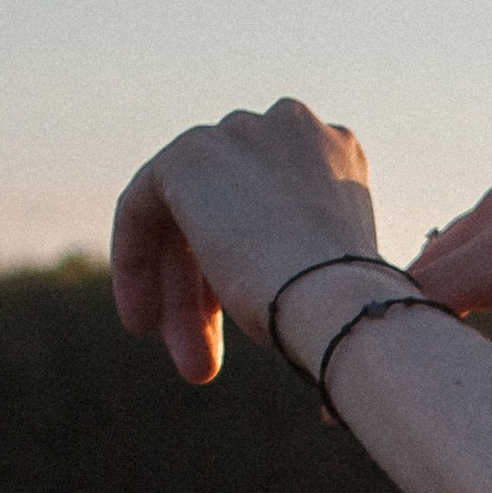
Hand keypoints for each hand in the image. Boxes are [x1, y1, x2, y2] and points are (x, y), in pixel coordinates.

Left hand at [111, 99, 380, 385]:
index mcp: (335, 150)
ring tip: (191, 365)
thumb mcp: (334, 275)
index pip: (272, 203)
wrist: (346, 304)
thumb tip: (259, 278)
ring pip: (188, 217)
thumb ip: (298, 252)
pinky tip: (144, 320)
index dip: (251, 266)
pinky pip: (142, 207)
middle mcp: (288, 126)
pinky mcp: (188, 155)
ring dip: (181, 294)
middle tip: (206, 364)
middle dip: (211, 292)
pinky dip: (136, 263)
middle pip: (226, 209)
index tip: (246, 329)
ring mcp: (237, 134)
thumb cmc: (355, 313)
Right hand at [410, 178, 491, 408]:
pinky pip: (468, 239)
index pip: (418, 293)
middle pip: (422, 269)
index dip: (392, 335)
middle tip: (402, 372)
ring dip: (436, 296)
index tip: (377, 380)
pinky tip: (469, 315)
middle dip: (410, 317)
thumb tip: (439, 397)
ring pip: (441, 253)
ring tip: (439, 346)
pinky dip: (461, 274)